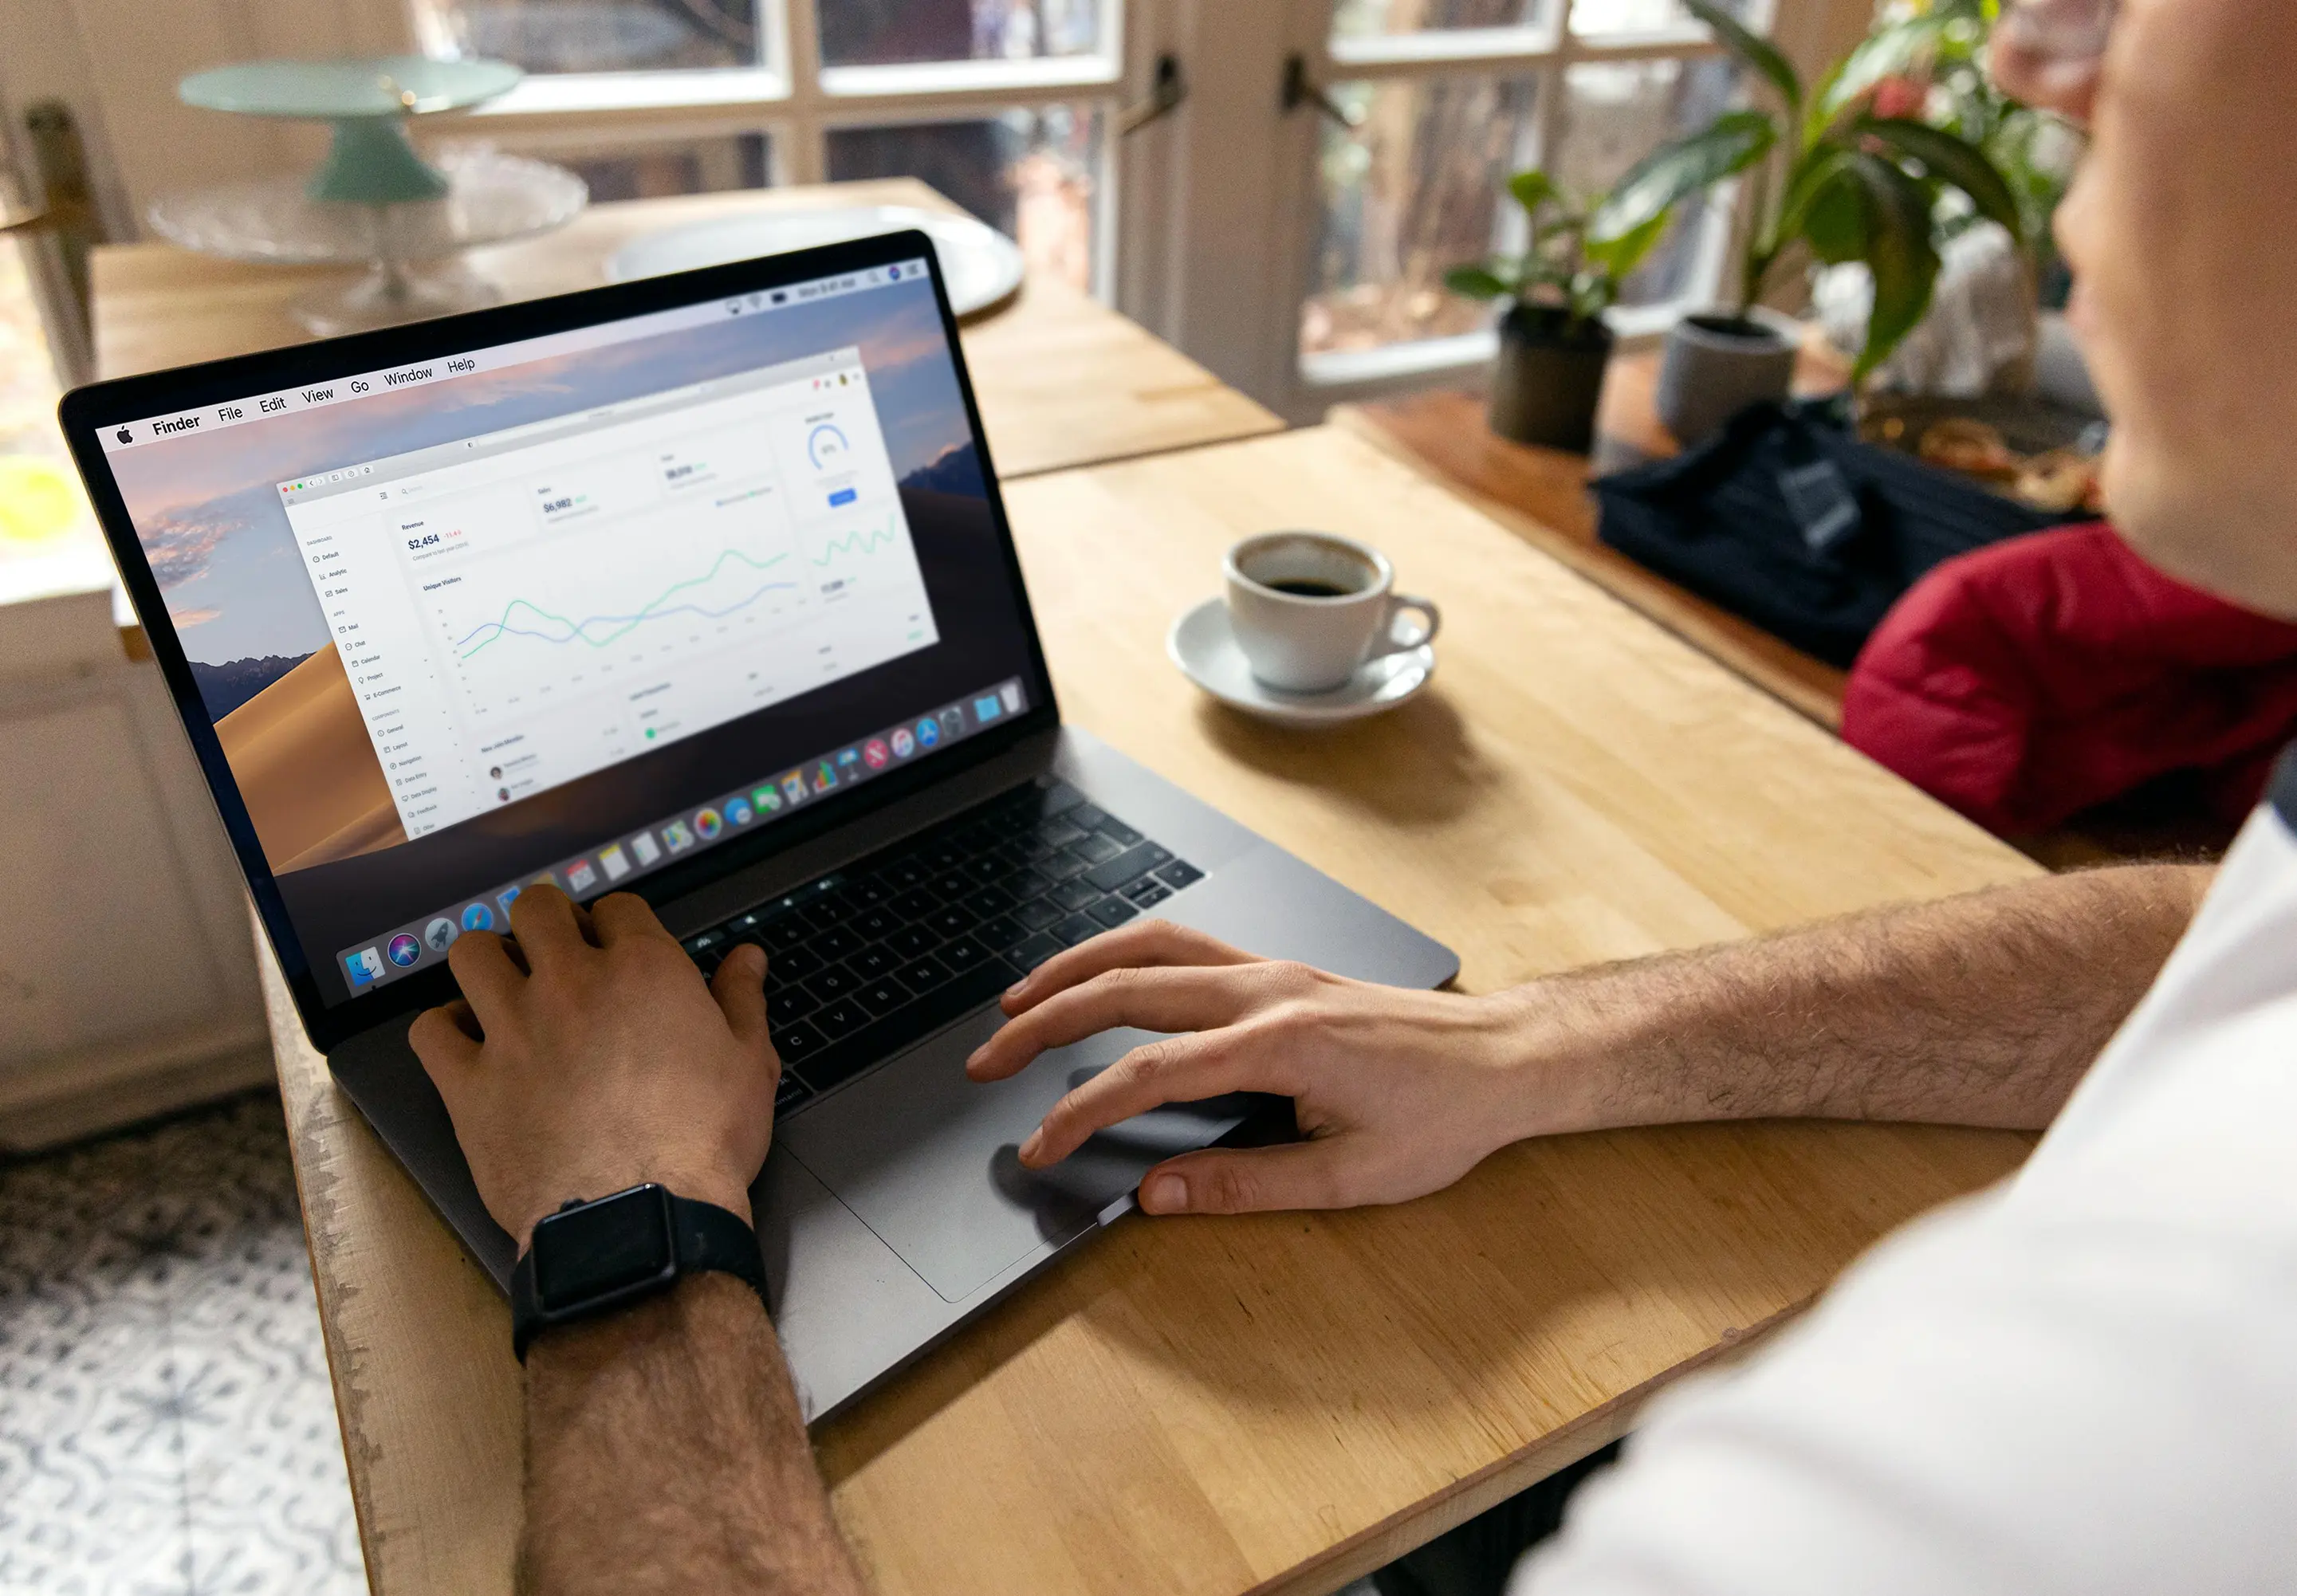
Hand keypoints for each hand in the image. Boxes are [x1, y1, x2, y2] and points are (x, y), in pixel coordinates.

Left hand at [409, 885, 778, 1249]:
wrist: (642, 1220)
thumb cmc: (702, 1145)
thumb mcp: (749, 1065)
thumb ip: (742, 999)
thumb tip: (747, 957)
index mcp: (643, 970)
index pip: (616, 906)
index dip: (616, 923)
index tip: (617, 948)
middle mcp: (570, 984)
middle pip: (536, 908)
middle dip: (547, 922)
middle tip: (557, 954)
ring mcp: (512, 1030)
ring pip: (473, 952)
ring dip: (489, 960)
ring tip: (505, 986)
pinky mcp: (470, 1084)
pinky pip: (430, 1030)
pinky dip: (444, 1029)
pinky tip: (466, 1043)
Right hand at [965, 922, 1554, 1216]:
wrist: (1504, 1058)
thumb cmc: (1444, 1118)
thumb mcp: (1352, 1179)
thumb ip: (1245, 1187)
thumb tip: (1157, 1197)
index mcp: (1280, 1043)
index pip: (1149, 1072)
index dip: (1080, 1111)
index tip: (1040, 1146)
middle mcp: (1267, 990)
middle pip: (1126, 988)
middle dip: (1044, 1021)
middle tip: (987, 1060)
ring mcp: (1272, 970)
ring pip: (1149, 946)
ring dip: (1074, 968)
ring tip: (1017, 1003)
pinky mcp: (1279, 970)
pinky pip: (1182, 945)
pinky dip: (1123, 956)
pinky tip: (1099, 979)